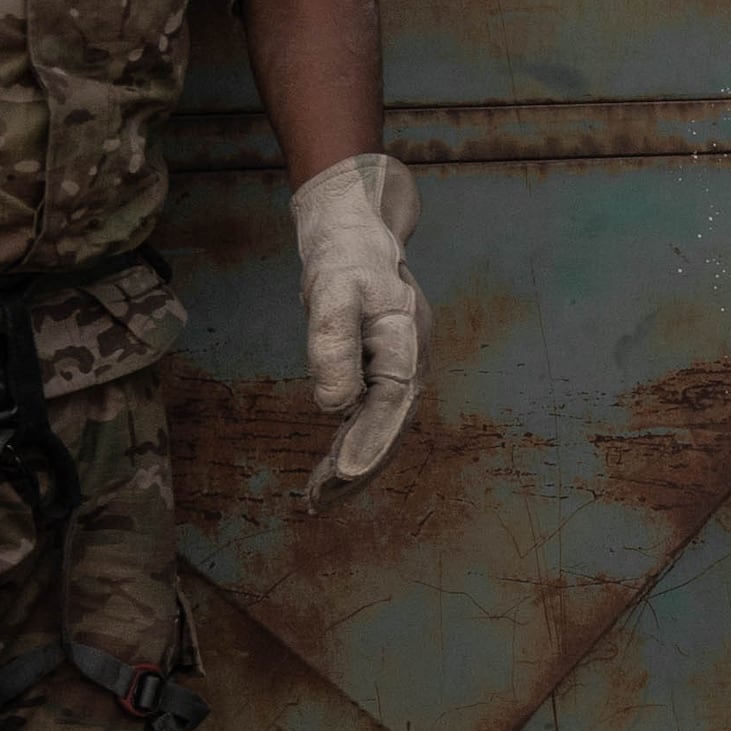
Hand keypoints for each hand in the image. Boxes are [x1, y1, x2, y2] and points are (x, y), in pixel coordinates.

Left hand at [291, 151, 427, 486]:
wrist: (356, 229)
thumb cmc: (346, 256)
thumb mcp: (332, 291)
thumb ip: (333, 343)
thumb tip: (333, 405)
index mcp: (408, 345)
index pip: (389, 405)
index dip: (368, 442)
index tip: (342, 474)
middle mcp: (411, 364)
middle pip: (390, 427)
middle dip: (359, 468)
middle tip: (320, 501)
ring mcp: (400, 370)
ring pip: (381, 427)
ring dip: (354, 462)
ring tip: (319, 496)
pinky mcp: (383, 372)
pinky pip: (370, 415)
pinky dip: (351, 442)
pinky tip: (330, 466)